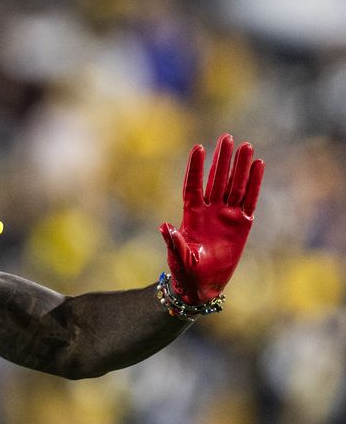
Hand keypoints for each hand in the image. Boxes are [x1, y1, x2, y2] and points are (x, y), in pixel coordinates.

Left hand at [159, 134, 263, 303]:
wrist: (201, 285)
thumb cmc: (185, 272)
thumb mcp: (178, 256)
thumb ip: (173, 241)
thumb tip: (164, 226)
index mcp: (191, 216)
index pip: (193, 186)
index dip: (196, 168)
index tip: (198, 148)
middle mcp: (210, 212)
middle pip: (217, 180)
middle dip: (221, 159)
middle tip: (227, 137)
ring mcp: (226, 216)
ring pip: (234, 186)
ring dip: (239, 166)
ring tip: (246, 145)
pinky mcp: (242, 225)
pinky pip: (250, 200)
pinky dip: (254, 183)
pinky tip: (258, 165)